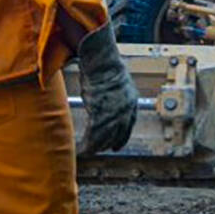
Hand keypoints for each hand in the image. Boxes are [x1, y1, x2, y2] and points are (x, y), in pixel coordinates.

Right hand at [76, 23, 137, 154]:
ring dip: (95, 147)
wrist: (102, 61)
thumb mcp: (116, 83)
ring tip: (87, 151)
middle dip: (107, 144)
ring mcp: (114, 112)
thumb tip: (106, 101)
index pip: (128, 126)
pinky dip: (88, 144)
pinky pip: (94, 135)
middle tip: (97, 150)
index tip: (116, 146)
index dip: (121, 138)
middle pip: (117, 135)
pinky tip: (82, 148)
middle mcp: (126, 110)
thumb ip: (114, 96)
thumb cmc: (104, 68)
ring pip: (105, 138)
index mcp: (132, 101)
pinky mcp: (100, 113)